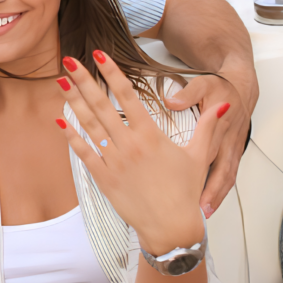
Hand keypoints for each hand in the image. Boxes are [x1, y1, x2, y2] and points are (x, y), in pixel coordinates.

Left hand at [56, 52, 227, 254]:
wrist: (170, 227)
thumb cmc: (184, 193)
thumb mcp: (200, 157)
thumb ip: (208, 126)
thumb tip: (223, 104)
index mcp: (150, 136)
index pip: (128, 96)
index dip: (113, 74)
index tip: (100, 55)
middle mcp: (129, 145)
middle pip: (102, 105)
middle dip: (84, 80)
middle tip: (69, 60)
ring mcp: (114, 160)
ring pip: (89, 124)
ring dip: (73, 101)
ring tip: (61, 81)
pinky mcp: (103, 177)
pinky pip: (83, 152)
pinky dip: (71, 135)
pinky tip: (60, 120)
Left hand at [163, 61, 256, 216]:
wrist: (241, 89)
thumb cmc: (221, 89)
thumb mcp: (203, 85)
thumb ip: (187, 94)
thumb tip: (171, 101)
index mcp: (220, 130)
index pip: (212, 157)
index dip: (205, 177)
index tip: (195, 193)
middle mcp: (228, 144)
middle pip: (222, 175)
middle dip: (212, 196)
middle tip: (200, 214)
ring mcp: (231, 151)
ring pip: (226, 178)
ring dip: (217, 196)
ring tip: (204, 214)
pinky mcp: (230, 153)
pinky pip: (226, 174)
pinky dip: (218, 189)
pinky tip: (207, 200)